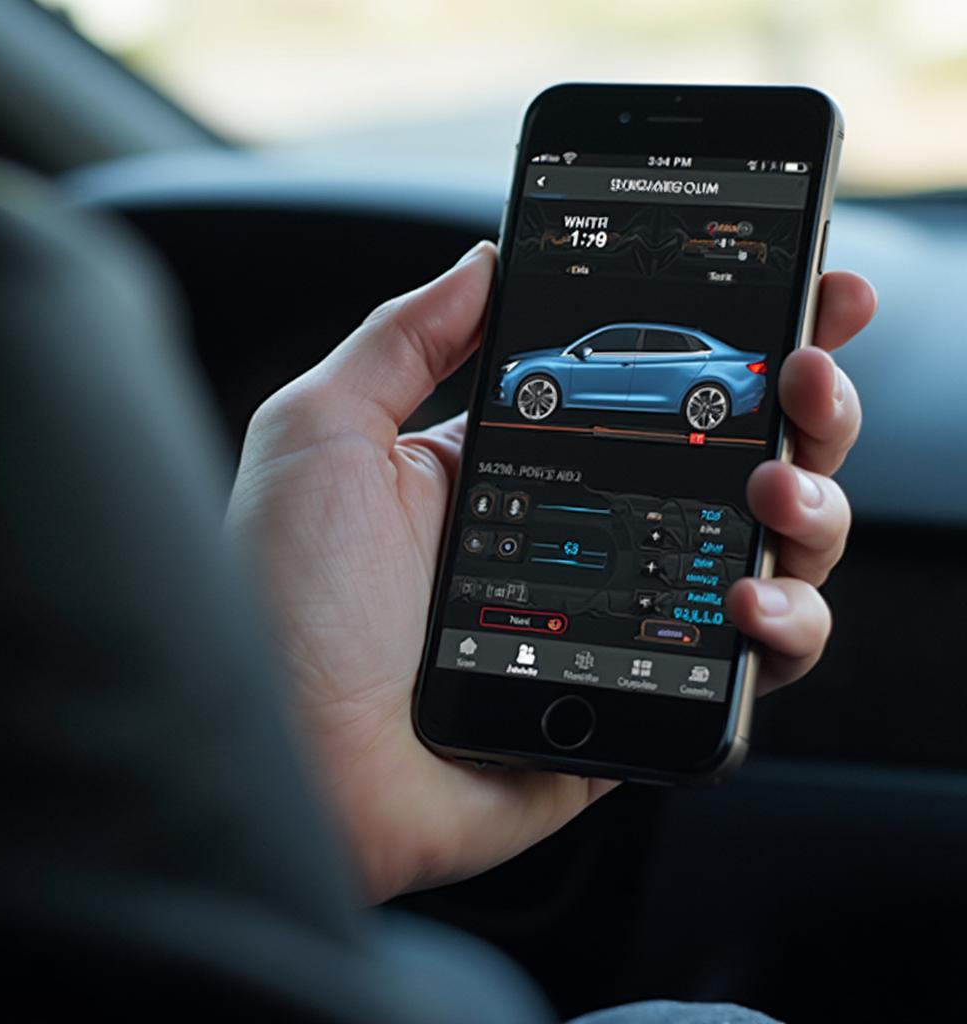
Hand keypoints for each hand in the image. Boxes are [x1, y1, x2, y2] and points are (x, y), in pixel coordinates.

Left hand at [226, 241, 875, 902]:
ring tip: (778, 492)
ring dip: (812, 511)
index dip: (734, 340)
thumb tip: (485, 260)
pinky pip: (748, 668)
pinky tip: (755, 604)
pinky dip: (787, 631)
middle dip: (805, 408)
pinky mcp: (642, 700)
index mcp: (524, 464)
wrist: (286, 759)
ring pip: (770, 557)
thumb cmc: (284, 598)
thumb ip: (405, 338)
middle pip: (738, 460)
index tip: (801, 290)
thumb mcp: (325, 432)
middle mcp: (587, 533)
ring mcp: (625, 618)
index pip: (652, 387)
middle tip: (808, 375)